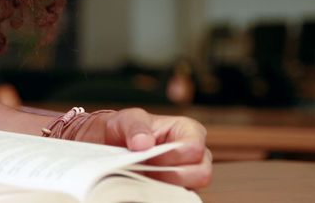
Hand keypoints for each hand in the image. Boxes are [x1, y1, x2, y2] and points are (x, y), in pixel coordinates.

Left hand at [94, 108, 212, 189]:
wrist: (113, 142)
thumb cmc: (127, 128)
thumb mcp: (127, 119)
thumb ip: (136, 128)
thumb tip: (143, 143)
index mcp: (189, 131)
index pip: (194, 148)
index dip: (173, 155)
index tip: (150, 155)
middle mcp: (196, 154)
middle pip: (201, 173)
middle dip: (171, 174)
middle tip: (147, 169)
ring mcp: (190, 174)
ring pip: (192, 188)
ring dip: (165, 185)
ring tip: (144, 175)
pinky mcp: (179, 188)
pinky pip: (177, 196)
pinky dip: (160, 193)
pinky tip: (145, 184)